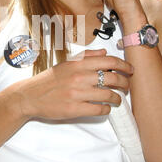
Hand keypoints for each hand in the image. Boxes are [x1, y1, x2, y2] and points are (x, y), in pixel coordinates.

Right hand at [15, 49, 133, 120]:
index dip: (124, 66)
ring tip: (117, 99)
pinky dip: (106, 109)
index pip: (109, 61)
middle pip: (113, 78)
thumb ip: (86, 57)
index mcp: (78, 64)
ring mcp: (77, 94)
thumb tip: (104, 52)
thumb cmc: (49, 80)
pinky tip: (106, 108)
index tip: (130, 70)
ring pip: (108, 95)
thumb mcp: (66, 63)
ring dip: (117, 98)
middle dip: (125, 83)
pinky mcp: (75, 109)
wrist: (30, 96)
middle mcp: (79, 77)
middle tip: (127, 87)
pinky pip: (99, 109)